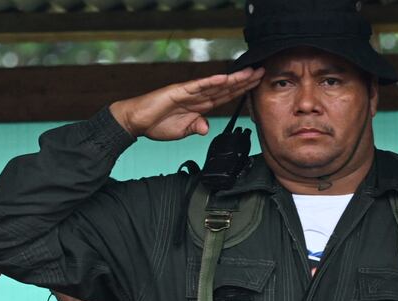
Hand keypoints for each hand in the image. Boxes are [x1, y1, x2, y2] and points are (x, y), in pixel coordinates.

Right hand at [108, 68, 263, 141]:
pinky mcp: (179, 91)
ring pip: (215, 85)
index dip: (241, 91)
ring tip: (250, 73)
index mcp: (199, 106)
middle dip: (244, 81)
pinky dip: (211, 82)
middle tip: (262, 73)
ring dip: (233, 79)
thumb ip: (195, 127)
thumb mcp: (181, 131)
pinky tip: (224, 78)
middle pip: (225, 88)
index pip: (224, 97)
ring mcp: (189, 92)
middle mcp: (197, 97)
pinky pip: (198, 86)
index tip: (256, 85)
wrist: (136, 121)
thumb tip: (207, 128)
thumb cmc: (155, 125)